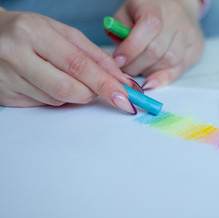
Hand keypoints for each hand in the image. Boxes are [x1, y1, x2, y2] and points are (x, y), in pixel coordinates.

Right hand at [0, 10, 140, 113]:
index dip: (105, 83)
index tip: (125, 96)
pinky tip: (48, 81)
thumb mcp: (62, 33)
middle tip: (100, 89)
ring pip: (57, 100)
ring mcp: (8, 78)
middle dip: (92, 93)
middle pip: (68, 89)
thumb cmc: (30, 31)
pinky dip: (56, 97)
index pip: (78, 65)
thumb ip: (93, 55)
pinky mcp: (6, 96)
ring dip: (73, 94)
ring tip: (65, 76)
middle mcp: (17, 55)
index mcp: (34, 34)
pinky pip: (44, 104)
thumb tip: (120, 79)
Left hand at [110, 0, 203, 89]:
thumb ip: (119, 32)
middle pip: (156, 50)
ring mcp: (189, 33)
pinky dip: (164, 78)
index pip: (147, 29)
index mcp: (156, 6)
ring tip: (140, 70)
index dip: (130, 50)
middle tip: (126, 70)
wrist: (176, 4)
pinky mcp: (196, 47)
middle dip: (137, 65)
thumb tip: (118, 59)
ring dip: (150, 72)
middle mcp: (176, 18)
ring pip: (169, 62)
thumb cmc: (147, 10)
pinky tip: (152, 81)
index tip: (118, 62)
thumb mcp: (127, 13)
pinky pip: (180, 69)